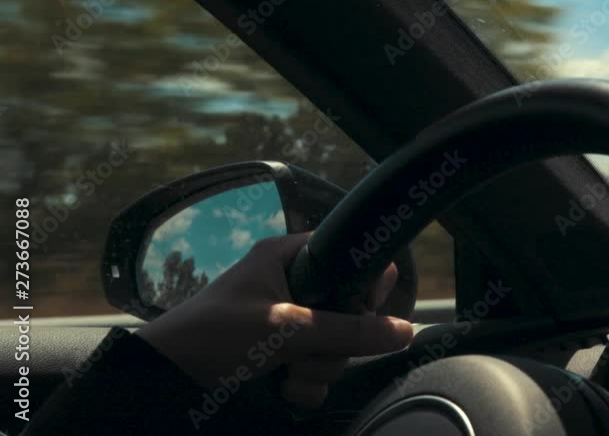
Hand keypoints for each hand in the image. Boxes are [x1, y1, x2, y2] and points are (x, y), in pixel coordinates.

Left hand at [136, 232, 413, 407]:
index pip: (352, 256)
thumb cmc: (214, 335)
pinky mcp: (282, 357)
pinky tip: (281, 389)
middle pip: (351, 313)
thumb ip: (347, 330)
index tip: (363, 309)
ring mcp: (290, 325)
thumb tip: (407, 331)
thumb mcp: (285, 329)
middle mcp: (294, 286)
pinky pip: (318, 372)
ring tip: (285, 374)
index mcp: (291, 257)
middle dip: (336, 343)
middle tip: (310, 350)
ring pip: (337, 348)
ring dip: (318, 369)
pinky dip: (305, 386)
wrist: (164, 380)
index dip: (366, 283)